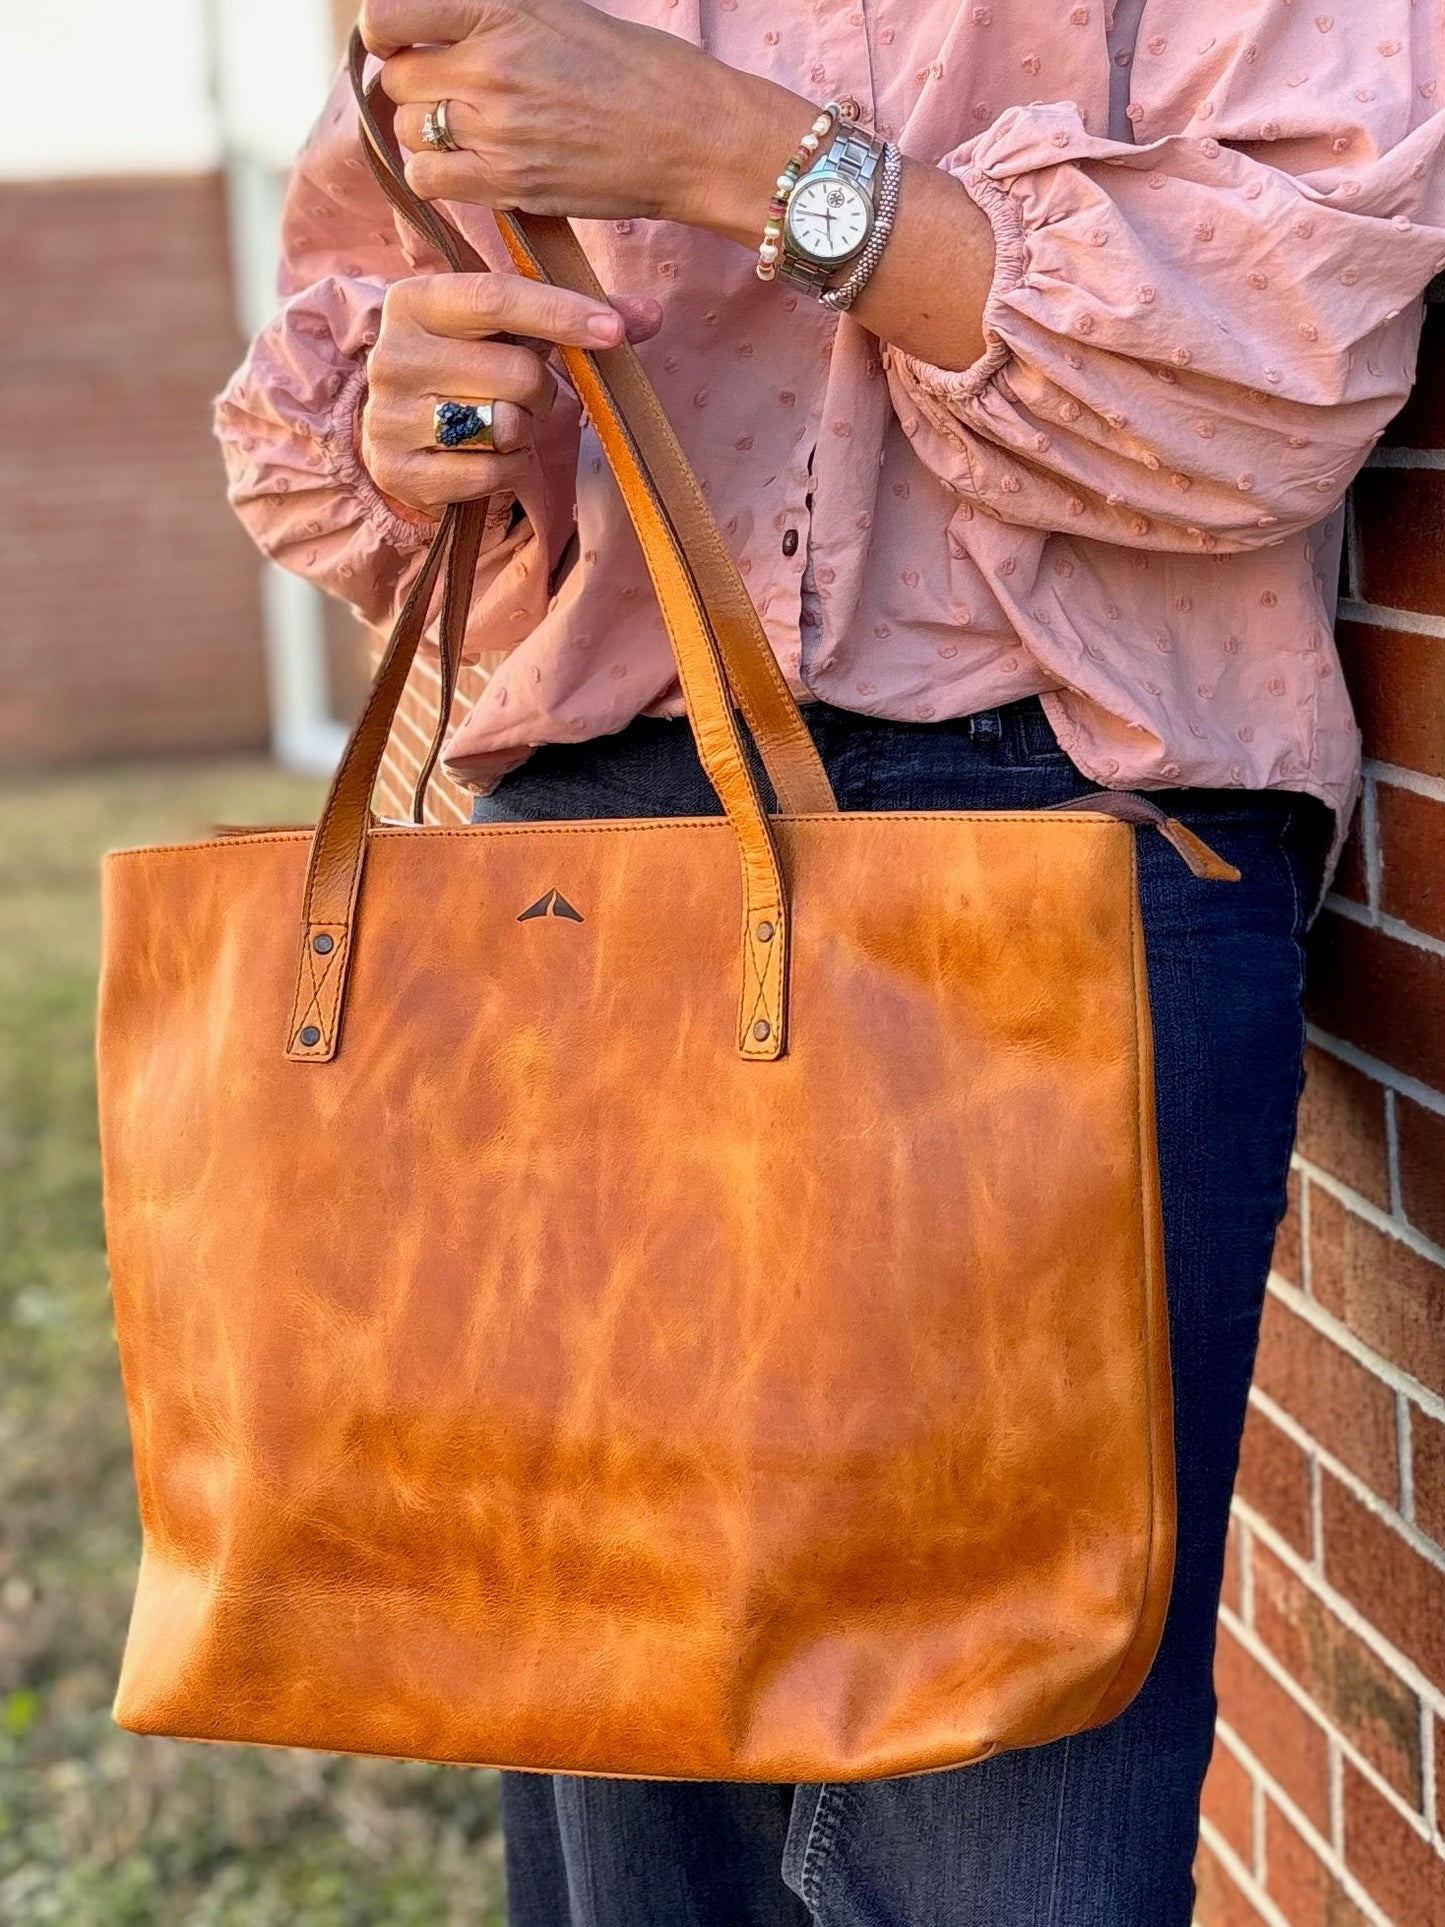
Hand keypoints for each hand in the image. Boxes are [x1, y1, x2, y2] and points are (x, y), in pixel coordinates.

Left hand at [360, 0, 809, 238]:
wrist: (692, 135)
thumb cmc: (638, 71)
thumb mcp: (561, 14)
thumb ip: (495, 17)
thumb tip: (440, 24)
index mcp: (500, 10)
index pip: (388, 16)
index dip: (386, 33)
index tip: (405, 43)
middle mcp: (490, 66)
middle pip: (399, 80)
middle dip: (417, 88)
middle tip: (453, 97)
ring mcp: (496, 128)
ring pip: (409, 132)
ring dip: (427, 134)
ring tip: (469, 134)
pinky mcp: (508, 183)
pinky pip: (428, 179)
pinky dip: (437, 175)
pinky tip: (469, 168)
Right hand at [360, 270, 660, 516]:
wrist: (402, 431)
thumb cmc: (471, 367)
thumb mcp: (513, 332)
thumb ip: (580, 316)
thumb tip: (651, 314)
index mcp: (416, 300)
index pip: (496, 296)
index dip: (561, 312)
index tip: (614, 332)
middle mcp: (393, 353)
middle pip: (514, 372)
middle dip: (541, 390)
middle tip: (526, 393)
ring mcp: (389, 416)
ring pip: (504, 426)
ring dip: (523, 431)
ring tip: (501, 421)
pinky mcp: (398, 470)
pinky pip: (489, 473)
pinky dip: (507, 469)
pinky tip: (487, 455)